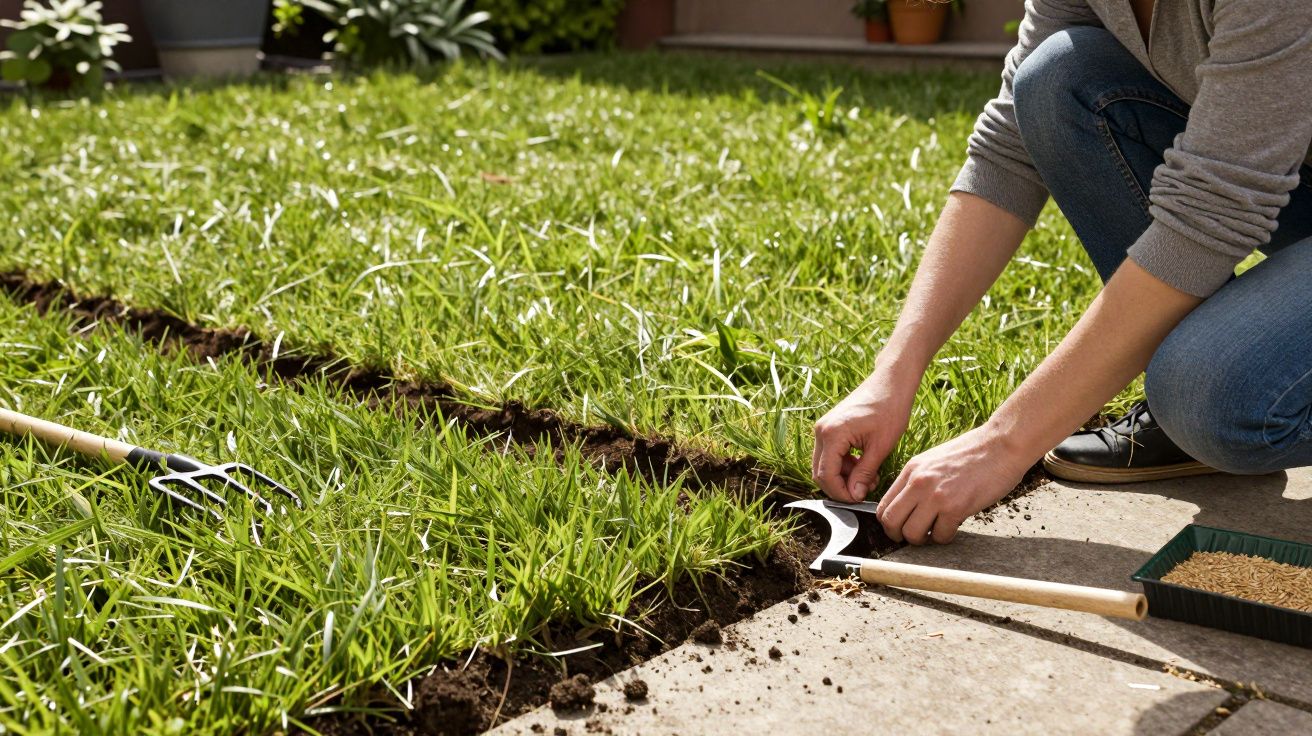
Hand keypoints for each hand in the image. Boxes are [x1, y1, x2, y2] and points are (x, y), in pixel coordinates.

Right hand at [812, 377, 913, 502]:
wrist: (890, 383)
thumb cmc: (889, 409)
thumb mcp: (880, 447)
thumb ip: (864, 473)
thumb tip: (855, 495)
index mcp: (832, 434)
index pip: (826, 476)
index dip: (841, 493)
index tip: (859, 499)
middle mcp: (821, 431)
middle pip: (820, 472)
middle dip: (841, 486)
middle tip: (864, 490)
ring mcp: (823, 428)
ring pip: (825, 464)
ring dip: (844, 476)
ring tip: (869, 476)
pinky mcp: (830, 427)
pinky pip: (830, 454)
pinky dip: (844, 464)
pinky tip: (864, 464)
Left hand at [876, 425, 1030, 544]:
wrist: (1002, 444)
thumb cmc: (974, 452)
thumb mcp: (934, 460)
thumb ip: (919, 480)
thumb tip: (909, 504)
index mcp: (911, 470)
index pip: (883, 504)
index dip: (889, 522)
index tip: (899, 527)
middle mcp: (918, 482)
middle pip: (890, 522)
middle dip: (899, 536)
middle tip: (913, 537)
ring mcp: (935, 495)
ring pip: (912, 533)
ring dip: (922, 539)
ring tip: (934, 533)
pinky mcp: (956, 507)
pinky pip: (940, 535)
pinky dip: (945, 537)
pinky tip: (953, 527)